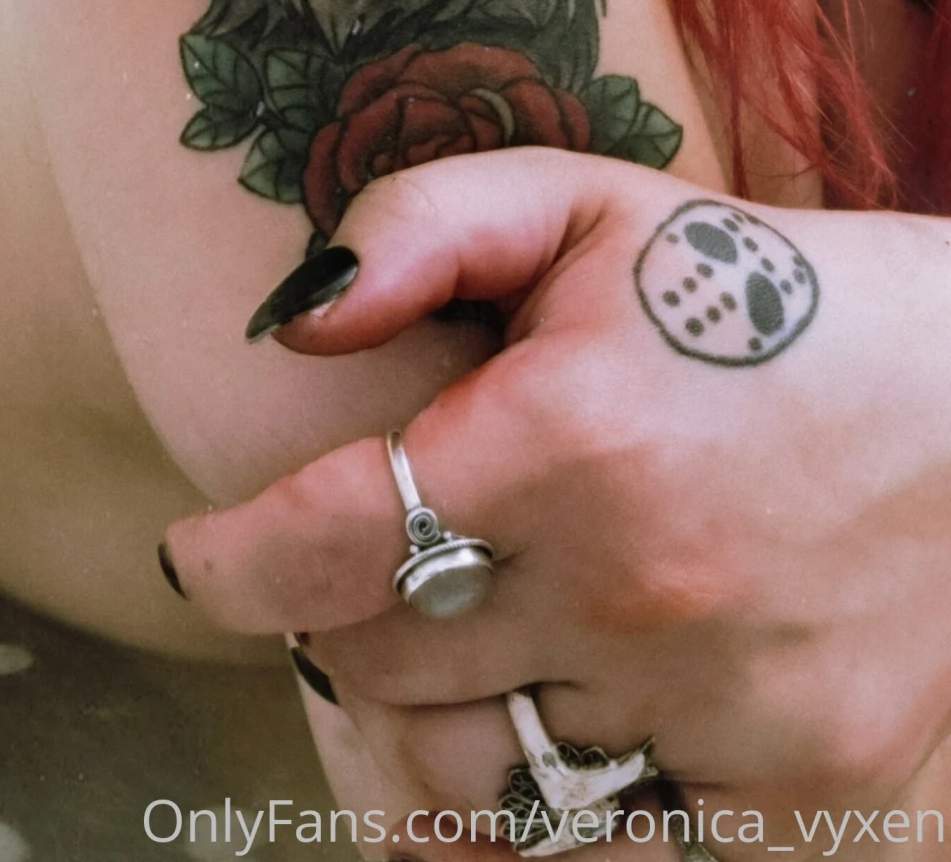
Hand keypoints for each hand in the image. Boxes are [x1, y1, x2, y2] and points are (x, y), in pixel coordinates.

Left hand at [160, 150, 950, 834]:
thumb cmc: (760, 295)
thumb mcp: (586, 205)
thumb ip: (419, 226)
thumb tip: (287, 324)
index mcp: (570, 435)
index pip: (324, 544)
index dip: (229, 563)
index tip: (199, 558)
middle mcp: (639, 589)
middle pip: (379, 669)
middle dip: (335, 620)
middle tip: (353, 574)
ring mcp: (725, 713)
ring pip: (477, 782)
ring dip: (430, 725)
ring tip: (448, 648)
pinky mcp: (802, 800)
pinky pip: (611, 857)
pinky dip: (556, 814)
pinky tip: (553, 729)